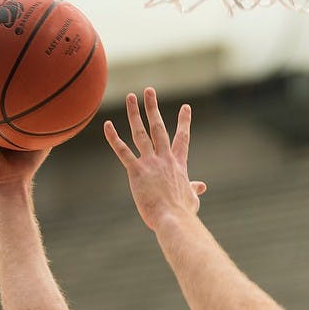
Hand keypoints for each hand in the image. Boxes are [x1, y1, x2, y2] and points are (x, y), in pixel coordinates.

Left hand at [104, 87, 206, 231]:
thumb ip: (194, 188)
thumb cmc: (183, 212)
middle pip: (159, 127)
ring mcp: (150, 163)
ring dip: (135, 114)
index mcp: (178, 164)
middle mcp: (165, 159)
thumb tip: (202, 186)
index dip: (184, 121)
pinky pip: (123, 151)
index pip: (182, 138)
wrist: (174, 219)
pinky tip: (107, 125)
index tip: (185, 107)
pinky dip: (114, 138)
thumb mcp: (192, 198)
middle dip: (153, 108)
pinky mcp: (136, 171)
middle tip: (149, 90)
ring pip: (141, 133)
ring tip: (130, 97)